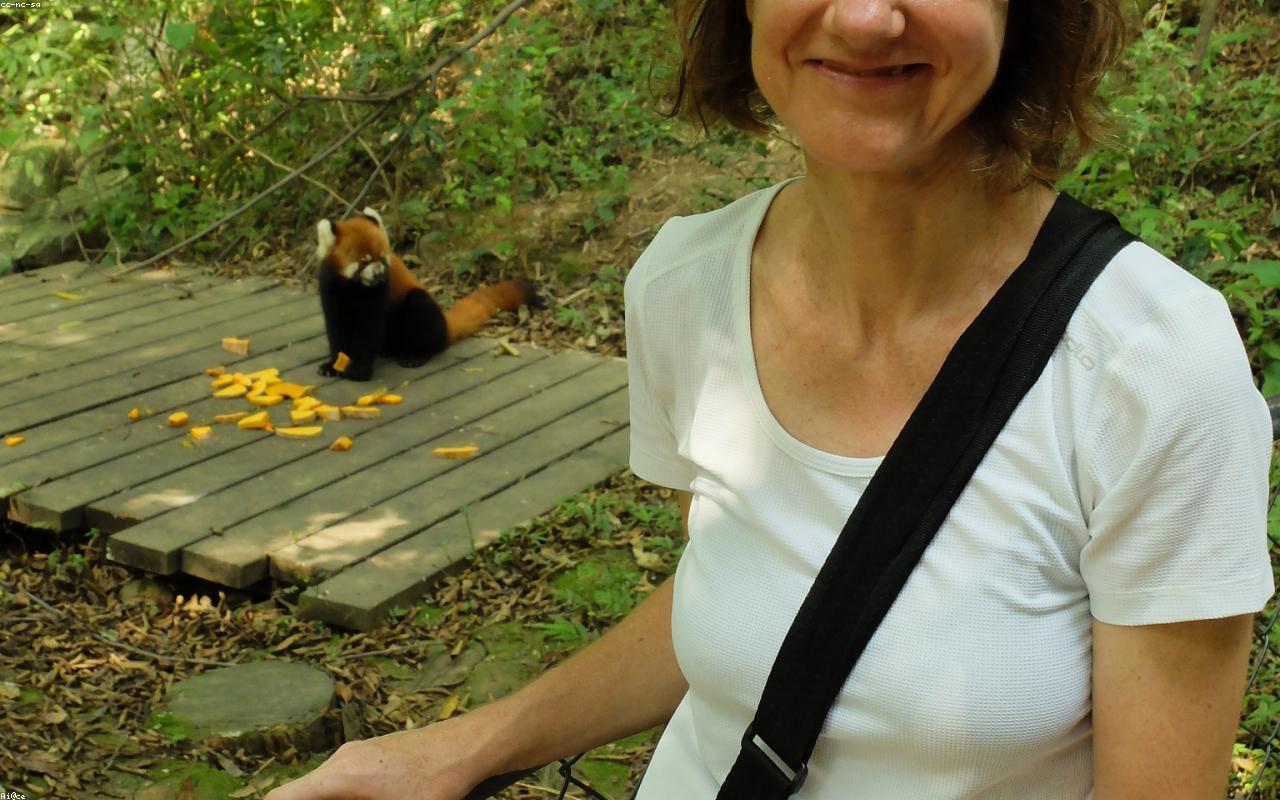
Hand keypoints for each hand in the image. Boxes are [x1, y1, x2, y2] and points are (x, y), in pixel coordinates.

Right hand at [264, 719, 489, 799]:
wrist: (468, 747)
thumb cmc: (435, 782)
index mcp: (339, 775)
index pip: (282, 797)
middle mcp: (342, 759)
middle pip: (305, 795)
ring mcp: (358, 754)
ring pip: (327, 789)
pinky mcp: (374, 755)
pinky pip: (345, 781)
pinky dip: (346, 797)